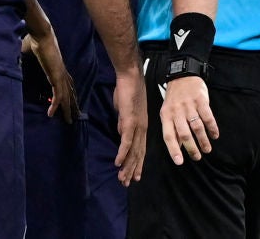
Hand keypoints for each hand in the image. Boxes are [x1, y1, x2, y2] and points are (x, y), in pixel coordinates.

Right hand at [25, 31, 79, 123]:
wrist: (41, 34)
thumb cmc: (36, 40)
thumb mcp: (31, 52)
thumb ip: (26, 58)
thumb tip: (16, 58)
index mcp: (58, 67)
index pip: (68, 83)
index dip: (70, 94)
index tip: (72, 102)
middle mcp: (62, 72)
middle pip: (70, 92)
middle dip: (73, 105)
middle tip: (76, 117)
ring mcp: (60, 75)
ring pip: (66, 96)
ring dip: (67, 109)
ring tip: (68, 121)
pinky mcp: (56, 76)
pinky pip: (58, 95)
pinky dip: (55, 105)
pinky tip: (51, 114)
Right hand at [113, 69, 147, 184]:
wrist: (130, 76)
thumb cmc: (127, 90)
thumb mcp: (125, 110)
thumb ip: (124, 121)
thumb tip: (121, 131)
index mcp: (141, 126)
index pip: (141, 148)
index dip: (138, 163)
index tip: (135, 175)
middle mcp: (142, 128)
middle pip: (138, 153)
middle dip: (132, 169)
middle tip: (127, 183)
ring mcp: (136, 126)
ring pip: (133, 151)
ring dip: (127, 166)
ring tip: (122, 178)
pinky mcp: (130, 121)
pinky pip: (126, 141)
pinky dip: (122, 153)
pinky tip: (117, 163)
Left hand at [160, 76, 217, 163]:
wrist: (182, 75)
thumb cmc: (174, 98)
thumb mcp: (167, 111)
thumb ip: (172, 129)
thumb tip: (177, 148)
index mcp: (166, 115)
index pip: (169, 136)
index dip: (174, 150)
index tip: (180, 162)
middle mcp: (177, 111)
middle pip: (185, 134)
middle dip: (192, 149)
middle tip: (197, 157)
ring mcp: (189, 106)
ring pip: (197, 127)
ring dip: (203, 140)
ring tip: (207, 149)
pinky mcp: (201, 100)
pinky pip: (208, 117)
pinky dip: (212, 128)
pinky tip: (215, 135)